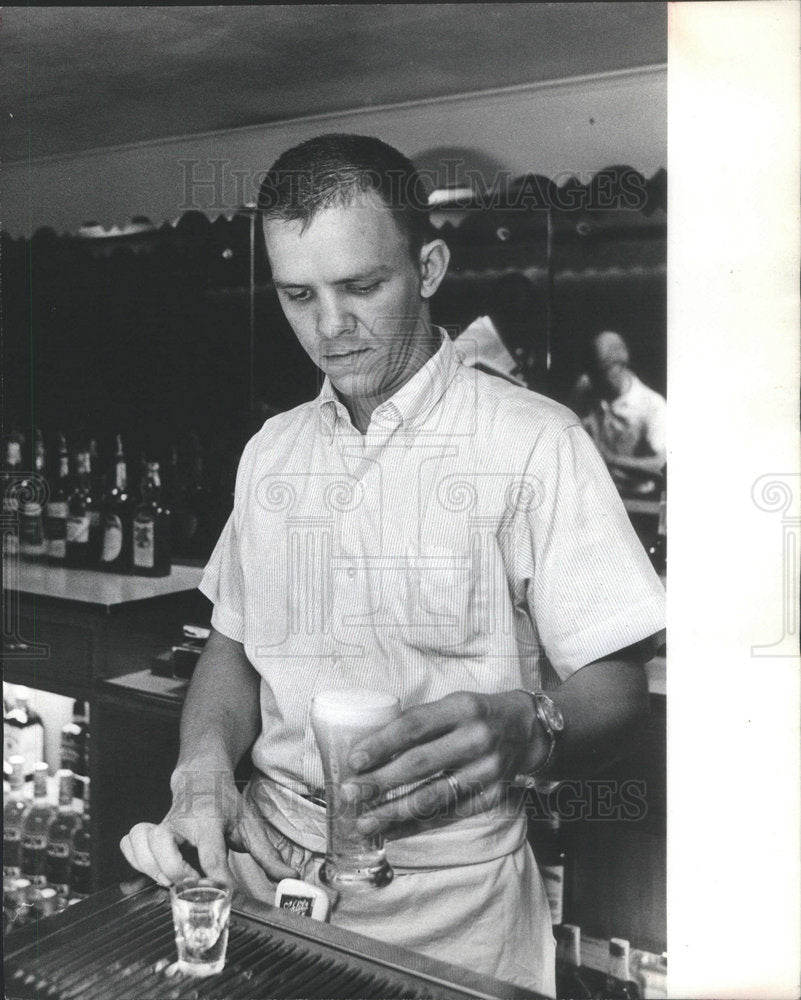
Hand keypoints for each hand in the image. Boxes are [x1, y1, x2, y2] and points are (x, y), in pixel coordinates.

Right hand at [119, 767, 296, 887]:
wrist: (200, 774)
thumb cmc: (223, 800)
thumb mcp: (249, 823)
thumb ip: (267, 854)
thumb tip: (288, 877)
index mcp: (209, 819)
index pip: (211, 854)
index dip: (217, 879)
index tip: (225, 895)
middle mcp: (181, 822)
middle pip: (164, 845)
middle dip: (176, 872)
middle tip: (192, 885)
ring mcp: (161, 826)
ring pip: (143, 844)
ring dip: (153, 869)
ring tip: (172, 881)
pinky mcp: (149, 831)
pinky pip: (130, 844)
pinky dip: (135, 860)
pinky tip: (152, 870)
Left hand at [340, 690, 543, 837]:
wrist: (527, 730)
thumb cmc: (476, 715)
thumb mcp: (452, 704)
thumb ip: (418, 722)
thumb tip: (370, 750)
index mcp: (461, 708)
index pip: (413, 726)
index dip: (381, 744)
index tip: (354, 760)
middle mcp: (476, 738)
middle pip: (419, 764)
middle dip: (379, 782)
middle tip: (350, 793)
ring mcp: (487, 770)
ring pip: (432, 796)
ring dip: (393, 812)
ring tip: (364, 822)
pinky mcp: (493, 796)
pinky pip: (449, 815)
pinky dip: (417, 825)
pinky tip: (393, 831)